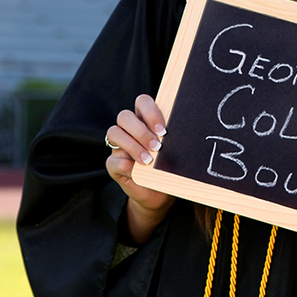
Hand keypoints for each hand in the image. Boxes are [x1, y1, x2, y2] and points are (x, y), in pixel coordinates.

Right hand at [105, 94, 174, 244]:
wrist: (157, 194)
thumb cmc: (167, 167)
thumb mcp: (173, 152)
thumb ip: (172, 140)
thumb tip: (184, 134)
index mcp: (145, 121)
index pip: (142, 102)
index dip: (151, 111)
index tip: (164, 130)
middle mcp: (130, 130)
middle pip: (125, 116)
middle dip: (141, 131)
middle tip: (157, 146)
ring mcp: (119, 146)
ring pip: (114, 132)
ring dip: (133, 146)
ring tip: (149, 160)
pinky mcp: (113, 164)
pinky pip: (112, 160)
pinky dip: (125, 165)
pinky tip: (136, 171)